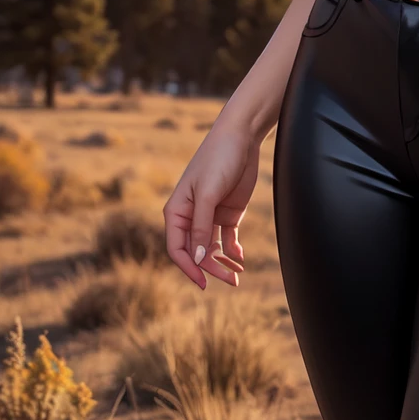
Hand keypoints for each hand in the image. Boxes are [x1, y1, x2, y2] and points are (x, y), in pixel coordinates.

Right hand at [163, 123, 260, 288]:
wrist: (242, 136)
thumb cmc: (218, 158)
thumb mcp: (208, 193)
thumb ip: (201, 226)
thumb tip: (198, 259)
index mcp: (177, 210)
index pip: (177, 248)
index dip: (188, 268)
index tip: (203, 283)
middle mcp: (191, 216)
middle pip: (196, 252)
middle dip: (211, 269)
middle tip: (232, 281)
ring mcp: (210, 215)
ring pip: (211, 249)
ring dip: (222, 264)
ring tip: (238, 276)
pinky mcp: (227, 213)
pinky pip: (226, 239)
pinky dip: (232, 251)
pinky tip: (240, 259)